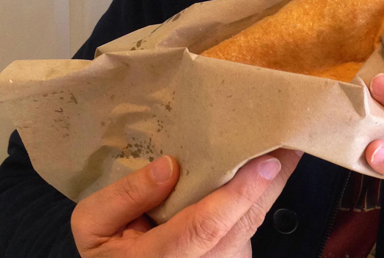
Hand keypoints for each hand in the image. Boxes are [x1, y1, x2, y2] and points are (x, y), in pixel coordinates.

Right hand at [71, 149, 301, 257]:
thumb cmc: (107, 252)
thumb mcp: (92, 228)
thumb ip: (124, 197)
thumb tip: (169, 165)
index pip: (206, 226)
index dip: (239, 194)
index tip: (266, 162)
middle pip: (245, 221)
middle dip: (272, 179)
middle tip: (292, 137)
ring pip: (254, 220)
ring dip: (272, 183)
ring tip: (285, 141)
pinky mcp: (234, 255)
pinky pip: (251, 222)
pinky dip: (260, 192)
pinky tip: (265, 165)